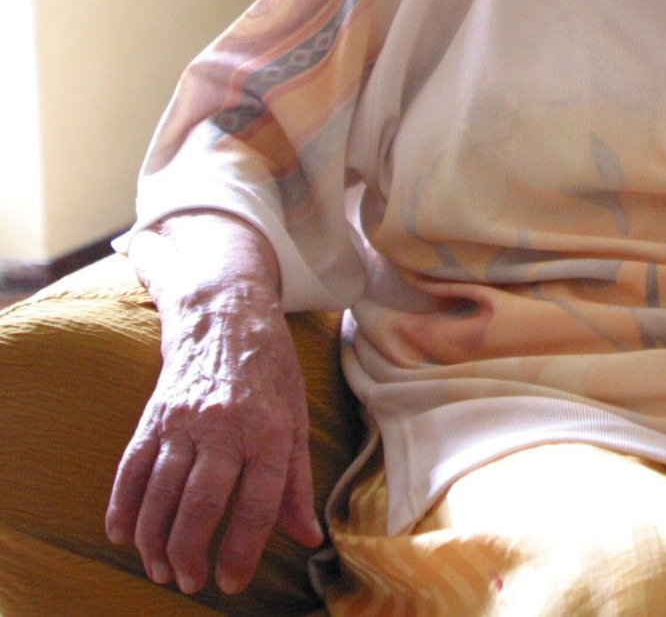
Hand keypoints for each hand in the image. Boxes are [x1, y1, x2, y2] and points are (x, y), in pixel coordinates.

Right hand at [106, 217, 320, 595]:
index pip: (257, 503)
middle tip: (190, 583)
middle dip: (191, 553)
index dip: (243, 549)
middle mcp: (225, 428)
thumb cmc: (270, 371)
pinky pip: (131, 468)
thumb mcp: (297, 420)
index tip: (231, 582)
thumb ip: (298, 484)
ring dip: (155, 540)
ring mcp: (184, 421)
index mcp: (269, 431)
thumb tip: (310, 538)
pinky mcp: (153, 416)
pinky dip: (123, 506)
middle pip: (201, 504)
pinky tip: (123, 536)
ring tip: (161, 571)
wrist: (226, 315)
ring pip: (160, 493)